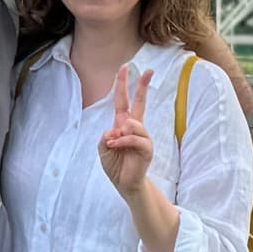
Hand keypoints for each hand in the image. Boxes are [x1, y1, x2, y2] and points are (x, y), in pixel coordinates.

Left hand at [96, 65, 155, 197]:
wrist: (125, 183)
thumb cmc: (115, 164)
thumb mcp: (102, 148)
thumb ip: (106, 136)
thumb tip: (117, 129)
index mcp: (123, 124)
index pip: (124, 100)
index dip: (123, 84)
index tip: (125, 68)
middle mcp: (135, 127)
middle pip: (140, 102)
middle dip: (143, 85)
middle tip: (150, 70)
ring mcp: (142, 137)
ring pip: (133, 123)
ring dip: (120, 133)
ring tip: (114, 144)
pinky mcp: (146, 148)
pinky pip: (134, 138)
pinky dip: (123, 142)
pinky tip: (116, 146)